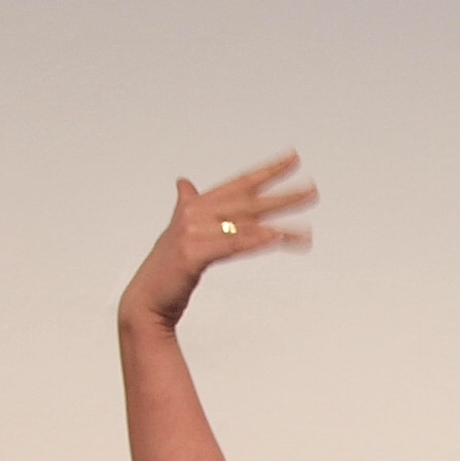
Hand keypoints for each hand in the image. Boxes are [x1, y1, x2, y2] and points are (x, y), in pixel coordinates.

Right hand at [120, 154, 316, 330]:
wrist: (146, 301)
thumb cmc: (167, 271)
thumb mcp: (181, 234)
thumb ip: (187, 206)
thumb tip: (183, 182)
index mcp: (196, 206)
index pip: (239, 183)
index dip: (267, 171)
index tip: (293, 159)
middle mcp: (195, 213)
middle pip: (248, 201)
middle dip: (282, 195)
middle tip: (313, 190)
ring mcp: (192, 232)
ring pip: (245, 224)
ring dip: (280, 220)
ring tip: (307, 221)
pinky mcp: (192, 254)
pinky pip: (231, 245)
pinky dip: (255, 240)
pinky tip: (277, 237)